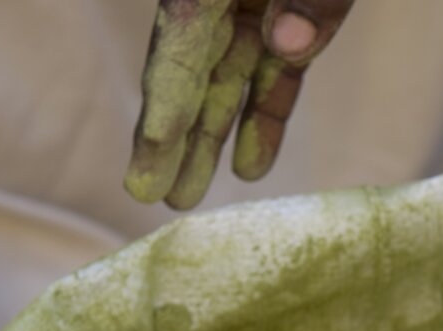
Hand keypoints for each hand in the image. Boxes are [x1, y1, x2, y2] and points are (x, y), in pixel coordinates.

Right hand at [124, 0, 355, 208]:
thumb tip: (286, 44)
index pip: (185, 28)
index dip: (170, 85)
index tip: (157, 140)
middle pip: (193, 66)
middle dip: (172, 131)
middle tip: (147, 194)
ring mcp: (259, 6)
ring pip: (229, 80)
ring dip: (210, 140)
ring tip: (184, 198)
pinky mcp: (295, 21)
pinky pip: (278, 75)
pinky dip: (266, 117)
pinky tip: (251, 170)